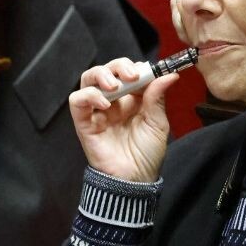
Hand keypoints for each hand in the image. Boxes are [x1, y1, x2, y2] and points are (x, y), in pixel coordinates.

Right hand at [68, 58, 177, 182]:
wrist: (135, 179)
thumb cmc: (147, 155)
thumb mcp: (158, 123)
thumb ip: (157, 97)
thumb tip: (168, 74)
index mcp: (132, 99)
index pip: (128, 71)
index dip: (136, 67)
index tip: (149, 71)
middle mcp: (113, 101)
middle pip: (107, 70)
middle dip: (119, 66)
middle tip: (133, 75)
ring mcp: (97, 110)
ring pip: (89, 79)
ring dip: (101, 75)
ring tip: (115, 86)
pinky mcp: (84, 122)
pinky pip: (77, 101)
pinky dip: (89, 96)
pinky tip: (105, 105)